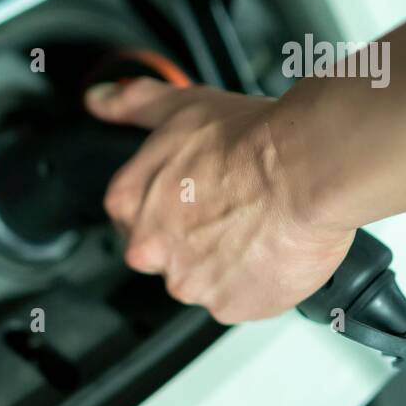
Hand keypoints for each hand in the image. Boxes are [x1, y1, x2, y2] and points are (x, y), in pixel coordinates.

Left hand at [84, 78, 354, 323]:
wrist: (306, 170)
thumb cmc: (248, 141)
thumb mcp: (181, 106)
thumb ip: (133, 104)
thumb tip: (99, 99)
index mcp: (129, 204)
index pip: (135, 218)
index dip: (172, 207)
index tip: (199, 198)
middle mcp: (150, 249)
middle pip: (167, 254)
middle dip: (197, 239)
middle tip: (234, 210)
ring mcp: (189, 282)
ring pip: (205, 279)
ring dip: (228, 262)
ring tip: (259, 228)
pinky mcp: (230, 306)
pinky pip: (241, 301)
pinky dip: (258, 283)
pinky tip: (272, 251)